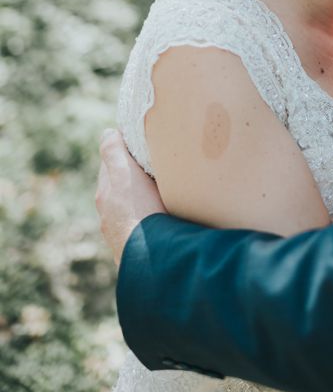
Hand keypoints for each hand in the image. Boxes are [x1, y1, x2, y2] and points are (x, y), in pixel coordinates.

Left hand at [96, 127, 164, 270]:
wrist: (152, 258)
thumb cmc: (138, 213)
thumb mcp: (124, 176)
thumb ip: (114, 154)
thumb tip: (107, 133)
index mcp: (106, 194)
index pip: (110, 164)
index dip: (123, 150)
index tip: (141, 139)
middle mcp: (111, 215)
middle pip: (121, 186)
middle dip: (134, 173)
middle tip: (156, 159)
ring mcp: (125, 232)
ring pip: (134, 205)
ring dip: (145, 194)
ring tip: (165, 185)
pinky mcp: (142, 244)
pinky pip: (146, 221)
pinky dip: (152, 212)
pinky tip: (168, 211)